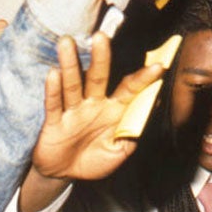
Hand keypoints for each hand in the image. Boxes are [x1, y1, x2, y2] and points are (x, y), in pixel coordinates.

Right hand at [32, 33, 163, 180]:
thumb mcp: (119, 151)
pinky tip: (53, 73)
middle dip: (100, 57)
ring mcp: (73, 111)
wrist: (63, 175)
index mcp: (113, 111)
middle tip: (101, 36)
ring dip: (69, 64)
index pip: (129, 89)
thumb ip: (134, 133)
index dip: (143, 79)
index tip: (158, 66)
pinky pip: (54, 104)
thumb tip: (151, 109)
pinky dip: (53, 90)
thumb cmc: (94, 160)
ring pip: (72, 85)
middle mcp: (93, 105)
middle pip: (97, 77)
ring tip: (67, 43)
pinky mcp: (54, 122)